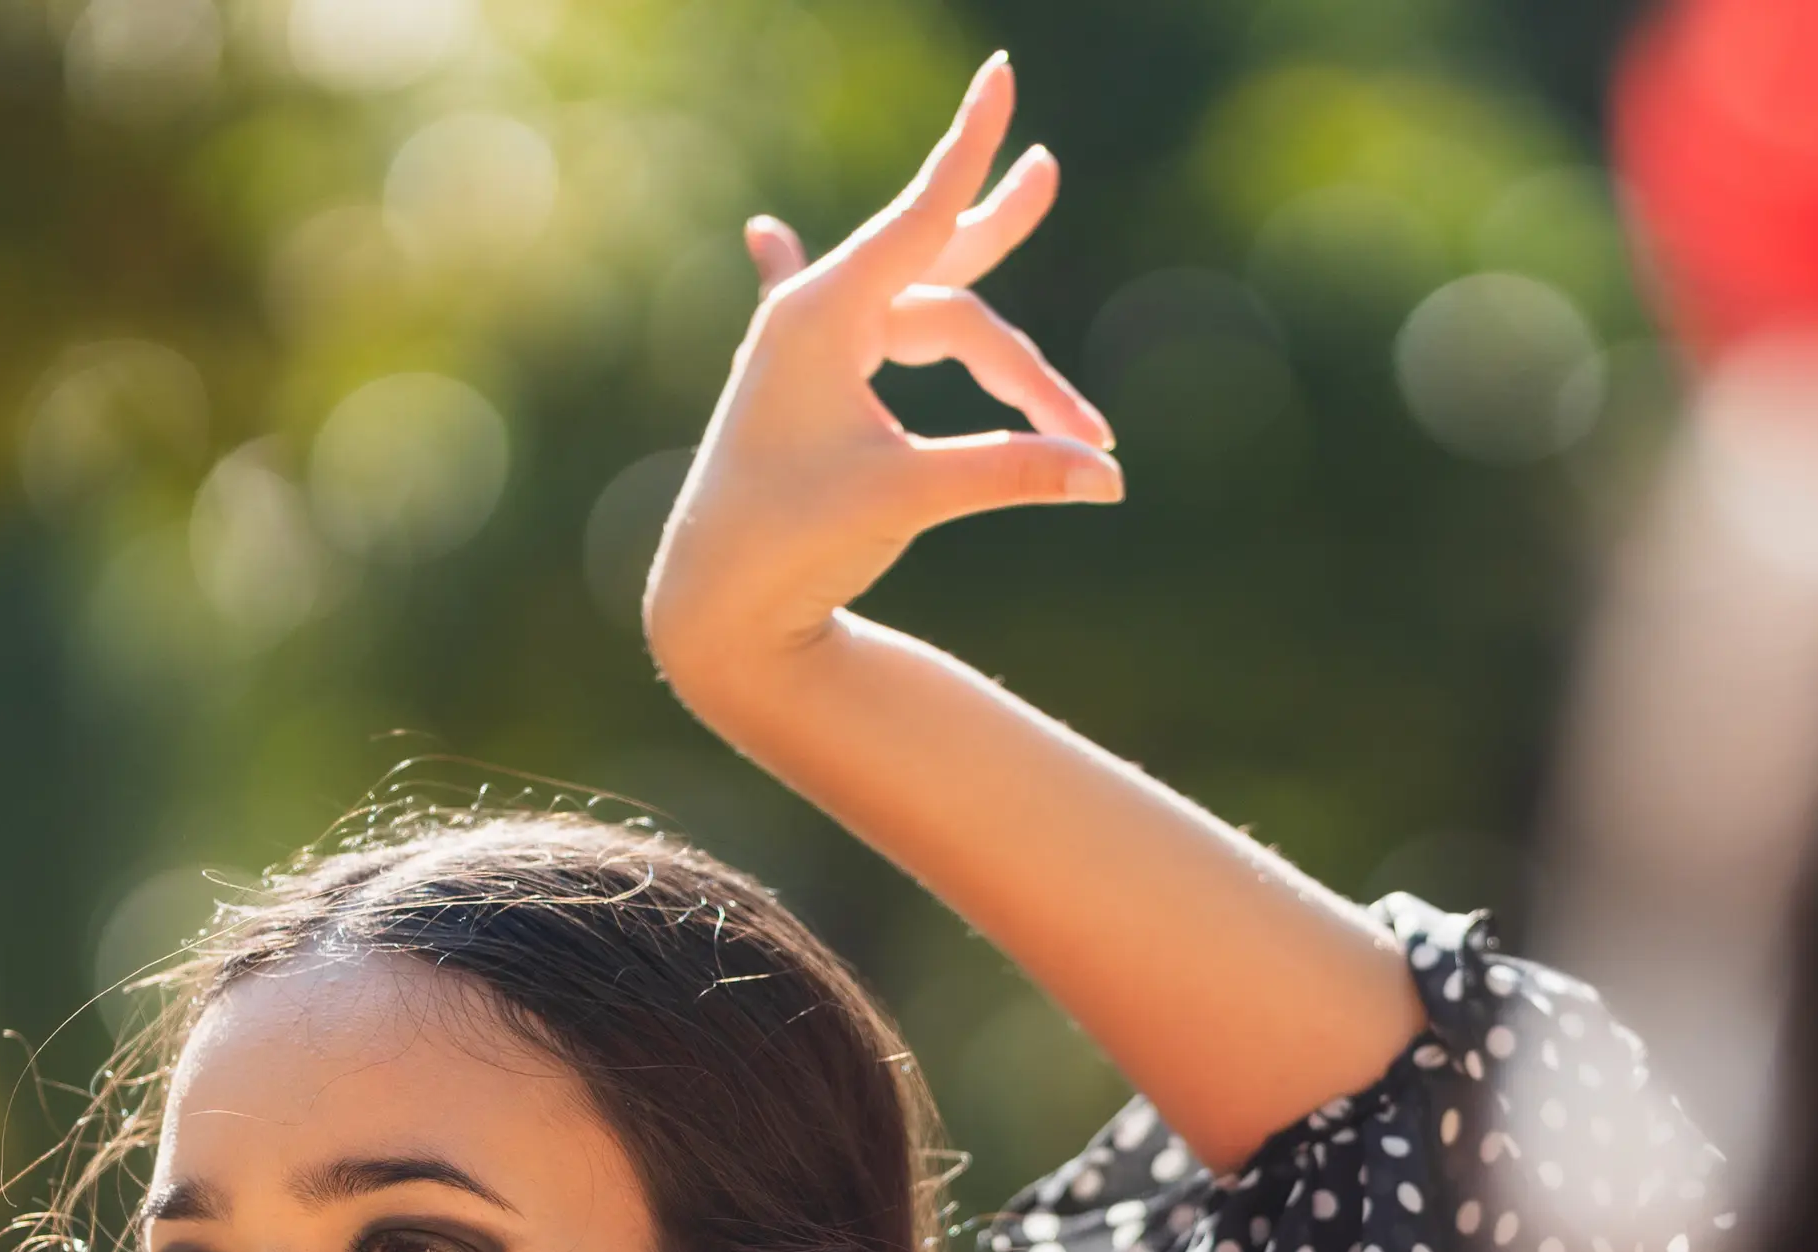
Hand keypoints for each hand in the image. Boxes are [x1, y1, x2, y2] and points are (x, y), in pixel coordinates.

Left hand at [642, 54, 1119, 708]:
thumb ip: (1010, 470)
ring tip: (1060, 402)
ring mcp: (803, 355)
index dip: (972, 151)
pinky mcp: (796, 394)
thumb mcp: (909, 499)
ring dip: (993, 355)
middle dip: (997, 227)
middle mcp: (813, 320)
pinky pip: (815, 316)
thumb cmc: (793, 546)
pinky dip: (796, 271)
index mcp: (825, 316)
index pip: (925, 218)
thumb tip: (1107, 475)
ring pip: (923, 323)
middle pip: (940, 272)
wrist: (710, 611)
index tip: (1002, 75)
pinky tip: (762, 233)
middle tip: (1045, 167)